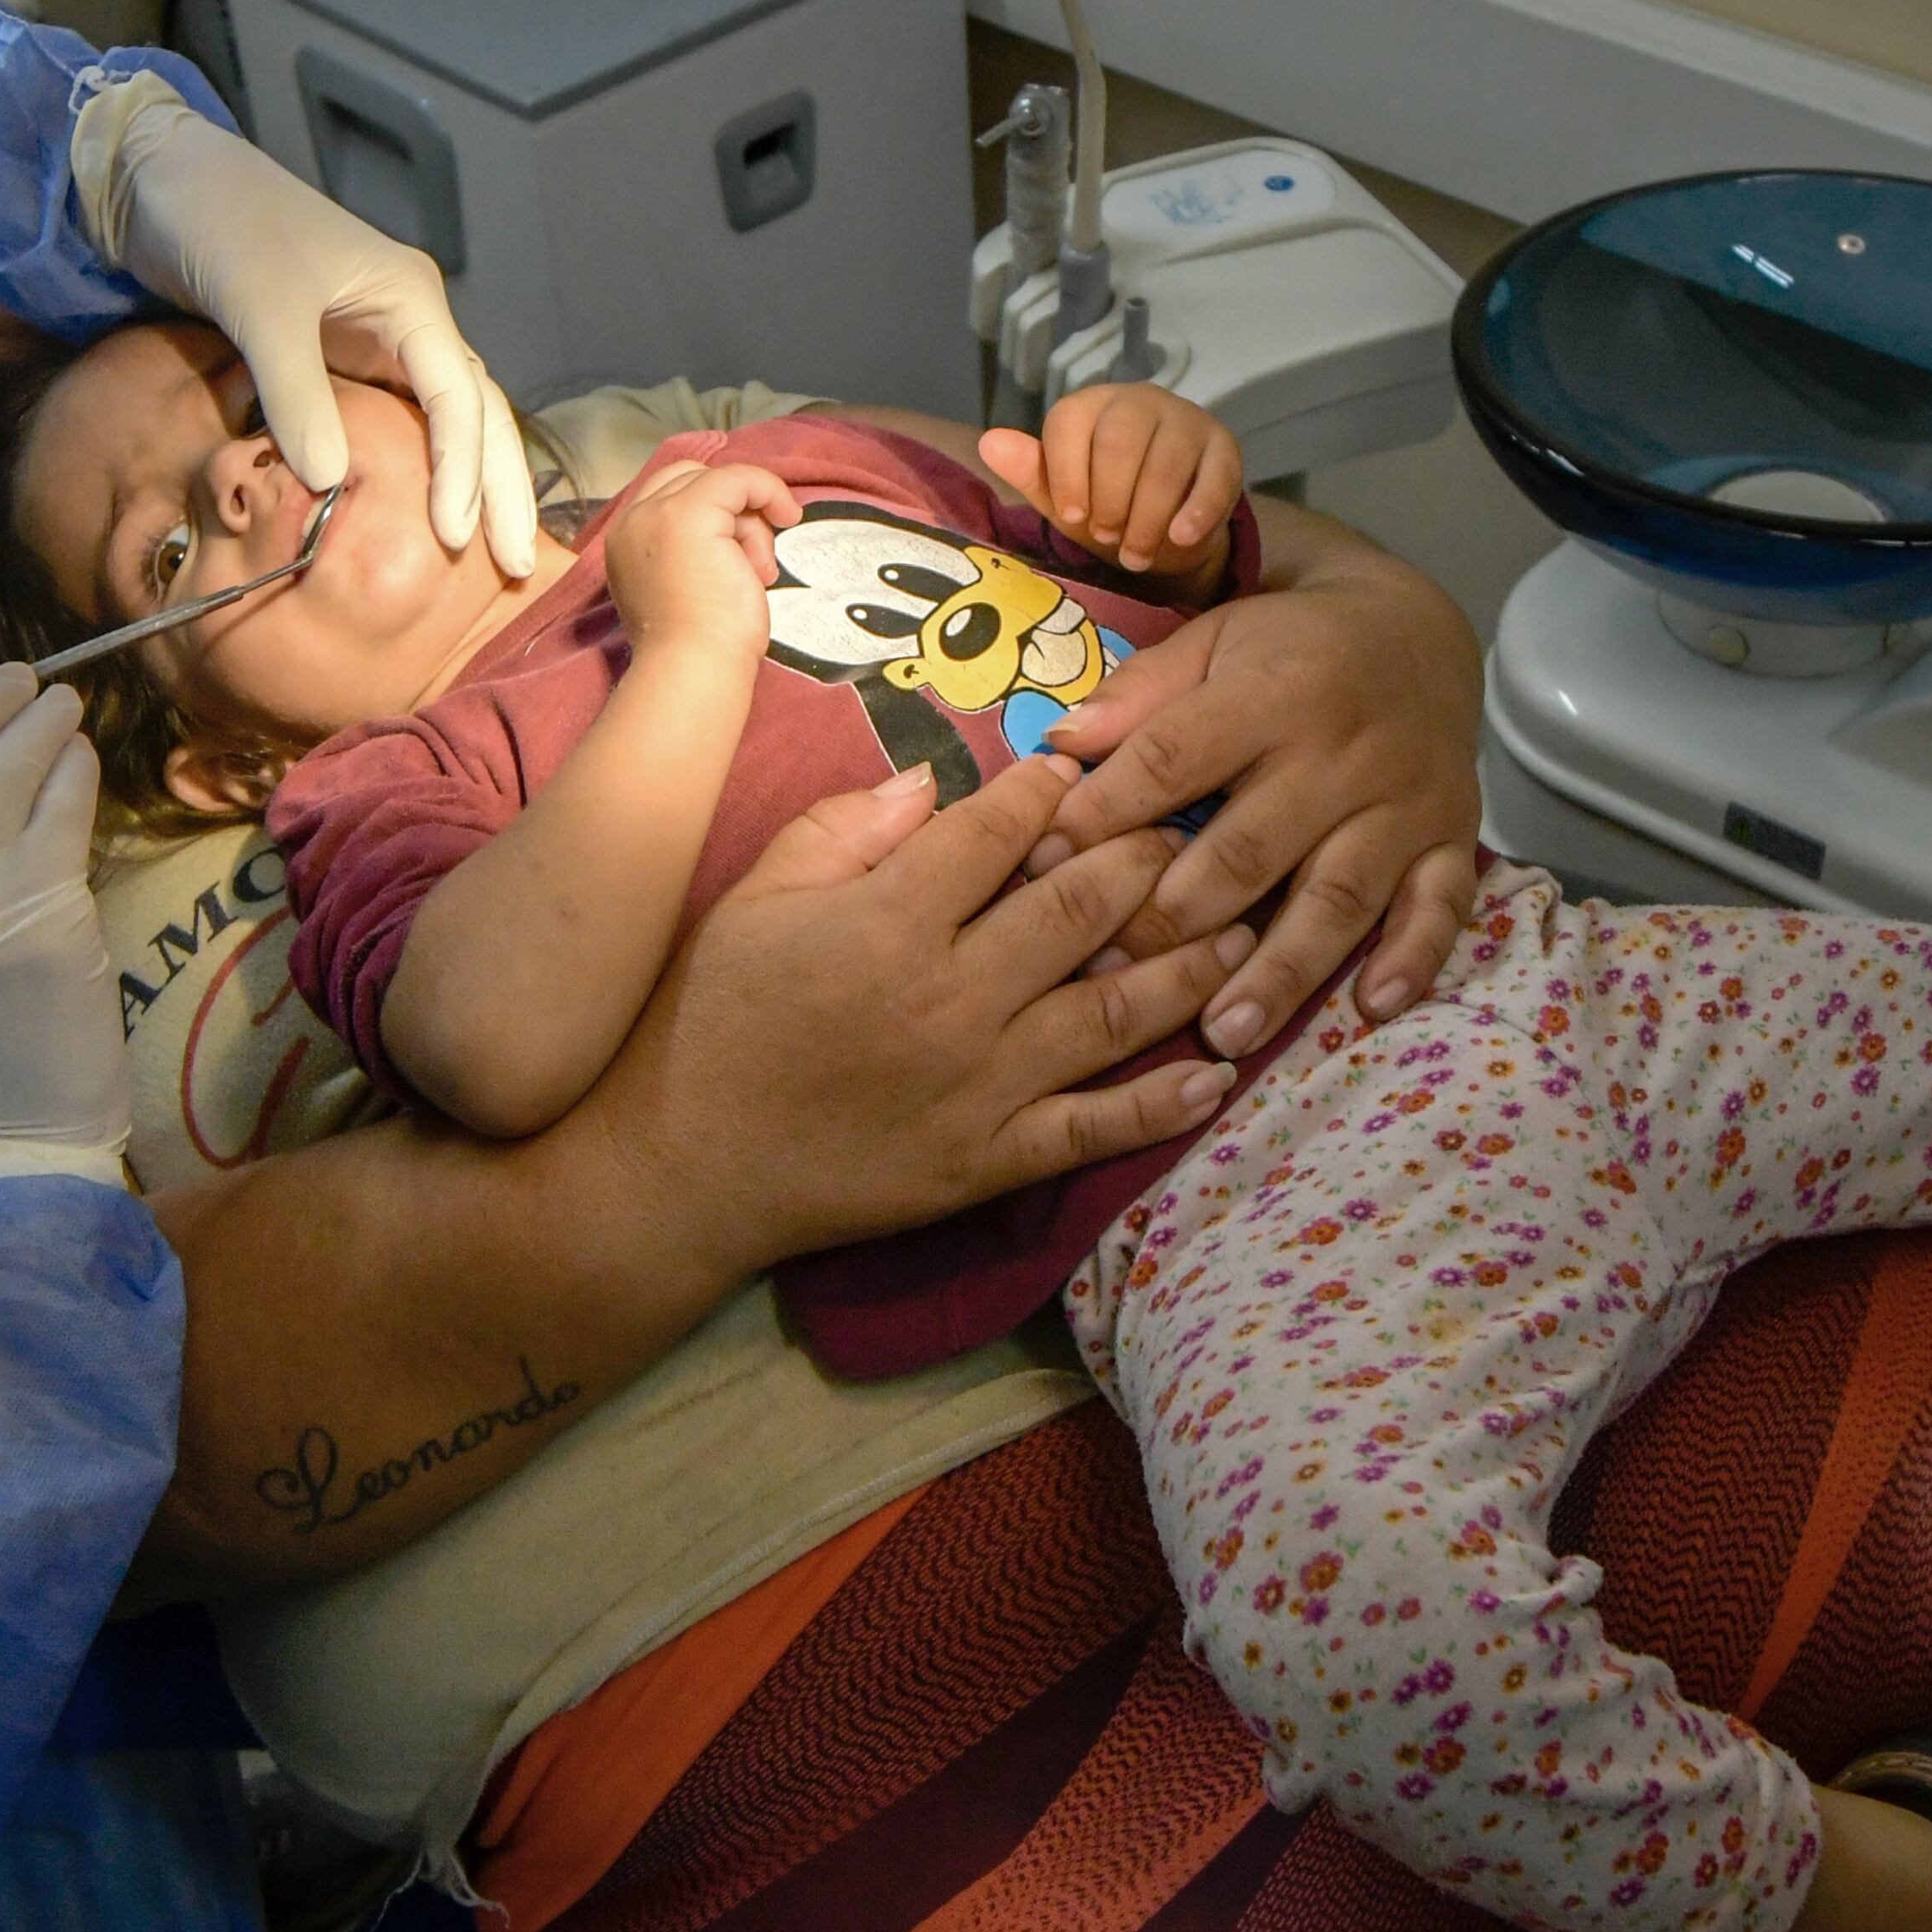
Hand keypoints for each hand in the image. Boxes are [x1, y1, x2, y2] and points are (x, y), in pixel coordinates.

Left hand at [83, 83, 541, 579]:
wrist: (165, 182)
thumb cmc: (218, 221)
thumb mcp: (257, 304)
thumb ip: (294, 391)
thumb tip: (333, 481)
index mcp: (408, 298)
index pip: (458, 394)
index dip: (461, 468)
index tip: (452, 535)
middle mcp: (409, 322)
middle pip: (478, 413)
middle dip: (501, 487)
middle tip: (518, 565)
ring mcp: (380, 343)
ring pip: (446, 422)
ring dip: (470, 484)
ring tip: (489, 556)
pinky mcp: (341, 362)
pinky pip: (395, 424)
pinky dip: (418, 471)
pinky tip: (423, 518)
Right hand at [598, 755, 1256, 1269]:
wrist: (683, 1165)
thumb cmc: (709, 1017)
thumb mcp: (754, 898)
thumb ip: (845, 830)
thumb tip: (934, 778)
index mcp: (890, 919)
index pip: (998, 832)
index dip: (1053, 790)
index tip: (1087, 766)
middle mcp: (952, 995)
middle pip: (1079, 910)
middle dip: (1146, 860)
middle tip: (1193, 828)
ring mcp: (979, 1083)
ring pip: (1110, 1012)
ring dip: (1187, 969)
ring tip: (1248, 932)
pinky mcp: (987, 1159)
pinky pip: (1093, 1130)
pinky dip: (1161, 1105)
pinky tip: (1218, 1075)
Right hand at [599, 453, 798, 664]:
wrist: (693, 668)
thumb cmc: (697, 646)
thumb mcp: (688, 587)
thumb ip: (694, 554)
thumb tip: (738, 535)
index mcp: (626, 541)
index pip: (671, 496)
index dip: (714, 511)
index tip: (741, 549)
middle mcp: (633, 520)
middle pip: (692, 480)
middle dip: (731, 511)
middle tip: (753, 561)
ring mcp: (657, 512)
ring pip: (719, 485)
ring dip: (750, 525)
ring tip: (757, 573)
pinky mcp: (690, 512)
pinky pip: (740, 478)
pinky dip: (769, 490)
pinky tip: (788, 516)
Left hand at [978, 383, 1242, 585]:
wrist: (1170, 526)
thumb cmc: (1110, 504)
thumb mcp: (1065, 498)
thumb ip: (1031, 474)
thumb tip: (990, 443)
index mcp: (1091, 406)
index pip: (1070, 423)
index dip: (1068, 476)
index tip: (1074, 517)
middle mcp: (1139, 401)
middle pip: (1119, 441)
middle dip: (1110, 500)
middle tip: (1107, 538)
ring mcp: (1186, 420)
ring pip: (1165, 460)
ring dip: (1147, 518)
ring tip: (1135, 556)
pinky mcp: (1224, 447)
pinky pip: (1213, 475)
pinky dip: (1196, 511)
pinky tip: (1181, 538)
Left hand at [1031, 525, 1486, 1053]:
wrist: (1416, 633)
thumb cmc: (1287, 650)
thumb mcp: (1213, 641)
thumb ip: (1139, 695)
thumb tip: (1058, 748)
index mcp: (1273, 692)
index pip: (1175, 759)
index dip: (1105, 815)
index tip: (1042, 868)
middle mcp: (1343, 751)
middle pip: (1250, 849)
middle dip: (1175, 919)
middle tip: (1110, 981)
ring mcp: (1405, 801)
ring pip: (1338, 896)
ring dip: (1282, 970)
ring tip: (1226, 1032)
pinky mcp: (1453, 836)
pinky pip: (1441, 905)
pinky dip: (1413, 958)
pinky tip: (1373, 1006)